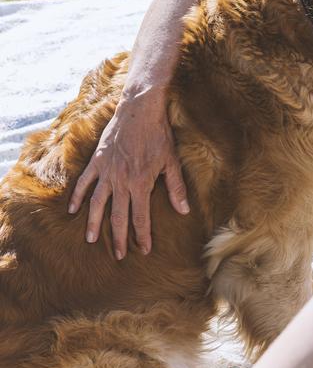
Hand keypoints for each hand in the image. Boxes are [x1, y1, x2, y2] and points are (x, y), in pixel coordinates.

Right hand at [68, 91, 188, 258]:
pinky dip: (78, 196)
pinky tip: (73, 210)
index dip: (142, 235)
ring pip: (97, 204)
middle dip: (119, 237)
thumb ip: (176, 188)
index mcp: (140, 183)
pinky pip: (84, 183)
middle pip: (118, 216)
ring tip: (91, 239)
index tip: (144, 250)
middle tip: (119, 256)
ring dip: (93, 223)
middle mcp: (121, 181)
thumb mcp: (172, 162)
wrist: (140, 111)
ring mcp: (106, 172)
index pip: (141, 217)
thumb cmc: (159, 136)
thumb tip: (184, 210)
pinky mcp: (97, 161)